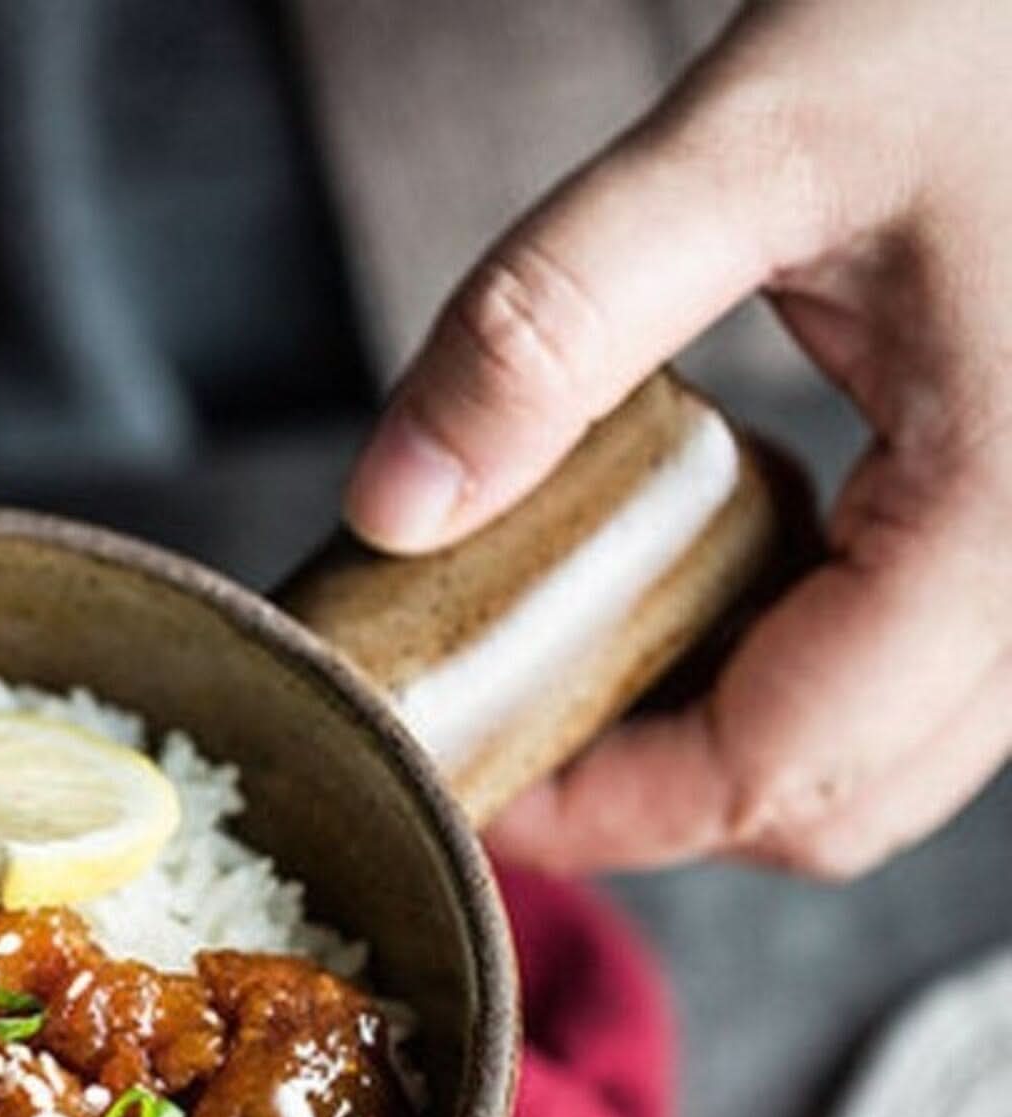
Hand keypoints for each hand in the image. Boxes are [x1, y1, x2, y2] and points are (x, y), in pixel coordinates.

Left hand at [343, 0, 1011, 876]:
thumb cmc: (981, 14)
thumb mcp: (755, 139)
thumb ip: (553, 321)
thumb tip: (393, 505)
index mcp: (1003, 513)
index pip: (770, 771)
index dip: (598, 810)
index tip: (467, 778)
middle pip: (827, 806)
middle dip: (652, 799)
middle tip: (506, 726)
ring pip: (875, 758)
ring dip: (717, 744)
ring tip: (578, 655)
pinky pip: (906, 675)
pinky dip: (783, 670)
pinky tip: (696, 579)